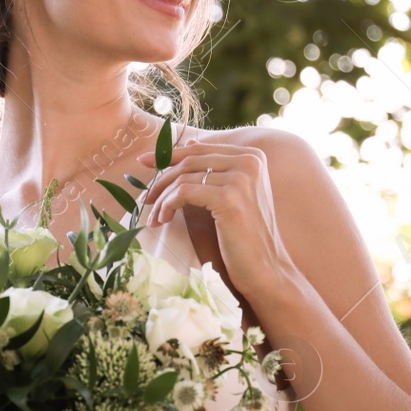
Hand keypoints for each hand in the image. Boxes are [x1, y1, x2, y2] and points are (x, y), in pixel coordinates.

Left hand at [136, 139, 296, 304]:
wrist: (265, 268)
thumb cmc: (245, 235)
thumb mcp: (233, 194)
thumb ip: (215, 167)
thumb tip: (192, 141)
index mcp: (252, 156)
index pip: (201, 149)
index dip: (169, 155)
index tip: (144, 162)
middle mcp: (249, 161)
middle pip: (190, 161)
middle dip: (162, 180)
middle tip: (146, 199)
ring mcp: (241, 179)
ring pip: (183, 178)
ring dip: (162, 199)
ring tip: (155, 217)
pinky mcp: (229, 199)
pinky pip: (183, 193)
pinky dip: (167, 205)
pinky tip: (163, 219)